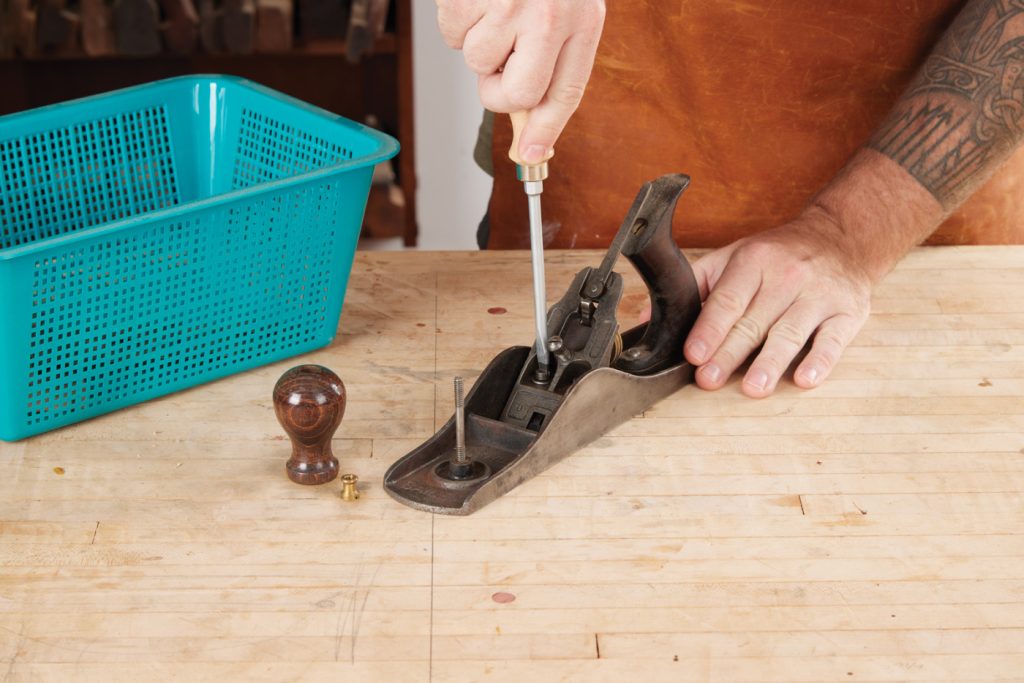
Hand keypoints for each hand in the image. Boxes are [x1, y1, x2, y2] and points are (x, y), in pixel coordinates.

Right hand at [436, 0, 605, 162]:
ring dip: (477, 45)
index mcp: (583, 20)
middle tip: (498, 70)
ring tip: (492, 11)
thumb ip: (554, 60)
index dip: (546, 130)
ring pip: (478, 64)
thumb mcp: (566, 9)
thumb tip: (529, 128)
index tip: (531, 152)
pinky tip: (477, 1)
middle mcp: (550, 14)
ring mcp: (509, 5)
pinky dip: (458, 23)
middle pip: (519, 94)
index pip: (565, 94)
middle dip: (499, 94)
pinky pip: (453, 36)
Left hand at [681, 209, 873, 397]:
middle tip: (709, 380)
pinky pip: (833, 340)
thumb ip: (694, 285)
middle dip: (729, 353)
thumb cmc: (778, 255)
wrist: (841, 237)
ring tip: (753, 388)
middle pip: (754, 321)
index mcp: (754, 261)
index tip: (693, 353)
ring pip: (790, 332)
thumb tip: (648, 317)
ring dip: (770, 363)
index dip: (709, 328)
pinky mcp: (848, 313)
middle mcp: (788, 276)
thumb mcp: (734, 257)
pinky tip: (805, 379)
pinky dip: (820, 361)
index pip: (728, 299)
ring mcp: (820, 294)